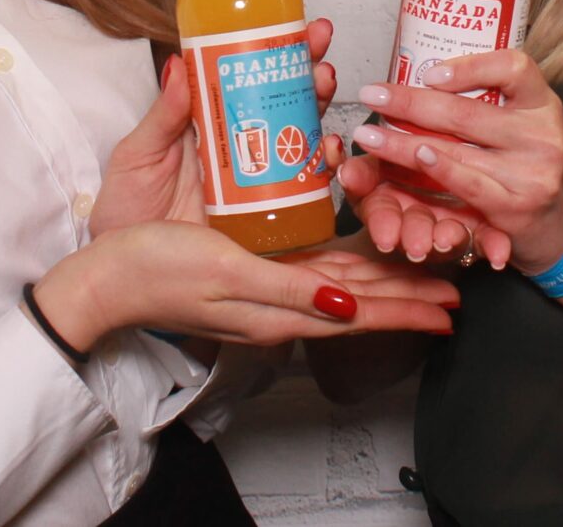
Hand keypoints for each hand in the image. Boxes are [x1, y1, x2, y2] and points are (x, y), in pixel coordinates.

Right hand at [33, 221, 458, 351]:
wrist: (107, 280)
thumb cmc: (157, 272)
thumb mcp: (226, 273)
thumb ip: (289, 288)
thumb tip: (347, 302)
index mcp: (282, 305)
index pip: (362, 310)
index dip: (409, 306)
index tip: (451, 304)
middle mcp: (282, 301)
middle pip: (361, 297)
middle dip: (409, 290)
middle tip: (455, 284)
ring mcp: (267, 287)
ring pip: (342, 281)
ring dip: (384, 277)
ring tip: (423, 269)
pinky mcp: (250, 269)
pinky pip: (312, 266)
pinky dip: (345, 261)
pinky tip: (357, 252)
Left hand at [93, 20, 344, 235]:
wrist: (121, 272)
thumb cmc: (124, 211)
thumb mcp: (138, 155)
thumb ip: (162, 115)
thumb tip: (177, 63)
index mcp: (210, 125)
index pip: (252, 79)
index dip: (282, 53)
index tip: (307, 30)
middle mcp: (240, 149)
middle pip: (288, 104)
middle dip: (313, 77)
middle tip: (321, 62)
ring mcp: (257, 181)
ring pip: (303, 141)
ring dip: (323, 115)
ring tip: (324, 97)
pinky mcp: (269, 216)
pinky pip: (306, 190)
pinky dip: (324, 170)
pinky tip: (328, 155)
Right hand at [337, 151, 512, 269]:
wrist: (458, 167)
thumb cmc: (407, 167)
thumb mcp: (377, 168)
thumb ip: (361, 172)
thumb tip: (341, 164)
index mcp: (388, 201)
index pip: (379, 214)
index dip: (382, 225)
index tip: (387, 236)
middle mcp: (417, 218)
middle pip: (414, 229)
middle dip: (416, 237)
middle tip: (418, 246)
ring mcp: (449, 223)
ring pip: (448, 234)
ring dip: (448, 238)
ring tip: (452, 239)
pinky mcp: (482, 227)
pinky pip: (488, 239)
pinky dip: (493, 246)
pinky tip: (499, 256)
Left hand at [352, 50, 562, 270]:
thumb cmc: (532, 164)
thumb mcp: (525, 123)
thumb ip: (489, 103)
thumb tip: (422, 79)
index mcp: (542, 103)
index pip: (513, 68)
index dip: (469, 67)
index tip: (428, 72)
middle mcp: (541, 134)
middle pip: (467, 112)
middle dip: (410, 103)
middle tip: (372, 95)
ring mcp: (531, 172)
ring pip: (456, 149)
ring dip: (403, 142)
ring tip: (369, 136)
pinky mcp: (515, 206)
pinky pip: (467, 183)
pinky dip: (436, 169)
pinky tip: (411, 158)